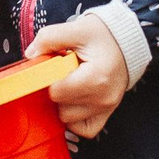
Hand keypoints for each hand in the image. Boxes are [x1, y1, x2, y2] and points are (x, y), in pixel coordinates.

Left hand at [28, 13, 131, 138]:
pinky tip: (74, 101)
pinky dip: (75, 119)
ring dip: (64, 103)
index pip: (56, 91)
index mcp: (96, 78)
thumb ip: (49, 38)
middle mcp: (102, 98)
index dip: (49, 78)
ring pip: (68, 119)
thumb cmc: (104, 36)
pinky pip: (84, 130)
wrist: (127, 42)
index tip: (54, 66)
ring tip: (71, 83)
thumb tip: (30, 54)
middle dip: (57, 89)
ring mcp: (106, 108)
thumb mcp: (76, 29)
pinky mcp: (107, 114)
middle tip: (64, 72)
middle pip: (60, 106)